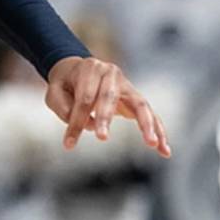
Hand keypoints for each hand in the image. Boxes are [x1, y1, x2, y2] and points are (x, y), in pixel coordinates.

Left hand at [44, 56, 169, 156]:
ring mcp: (128, 86)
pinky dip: (159, 132)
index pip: (85, 96)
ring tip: (153, 144)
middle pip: (110, 96)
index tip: (69, 143)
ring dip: (147, 125)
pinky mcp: (136, 99)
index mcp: (90, 68)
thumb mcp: (54, 92)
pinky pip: (151, 115)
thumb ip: (63, 107)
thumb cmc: (66, 85)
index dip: (77, 120)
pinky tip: (165, 151)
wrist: (78, 71)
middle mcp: (112, 73)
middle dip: (105, 118)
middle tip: (102, 138)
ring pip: (141, 105)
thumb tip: (86, 125)